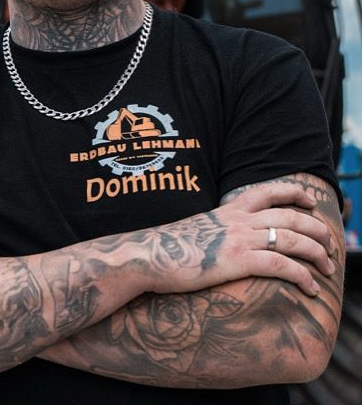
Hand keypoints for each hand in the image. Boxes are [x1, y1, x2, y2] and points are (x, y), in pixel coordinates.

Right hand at [143, 183, 335, 296]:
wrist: (148, 255)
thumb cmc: (167, 248)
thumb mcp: (195, 230)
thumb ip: (214, 230)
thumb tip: (221, 240)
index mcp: (226, 210)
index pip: (266, 191)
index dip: (293, 193)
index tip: (309, 200)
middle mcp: (237, 220)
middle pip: (290, 215)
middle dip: (317, 229)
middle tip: (330, 246)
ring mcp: (239, 239)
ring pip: (293, 238)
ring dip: (318, 253)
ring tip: (329, 268)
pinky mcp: (238, 261)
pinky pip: (282, 265)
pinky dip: (303, 275)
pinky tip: (312, 287)